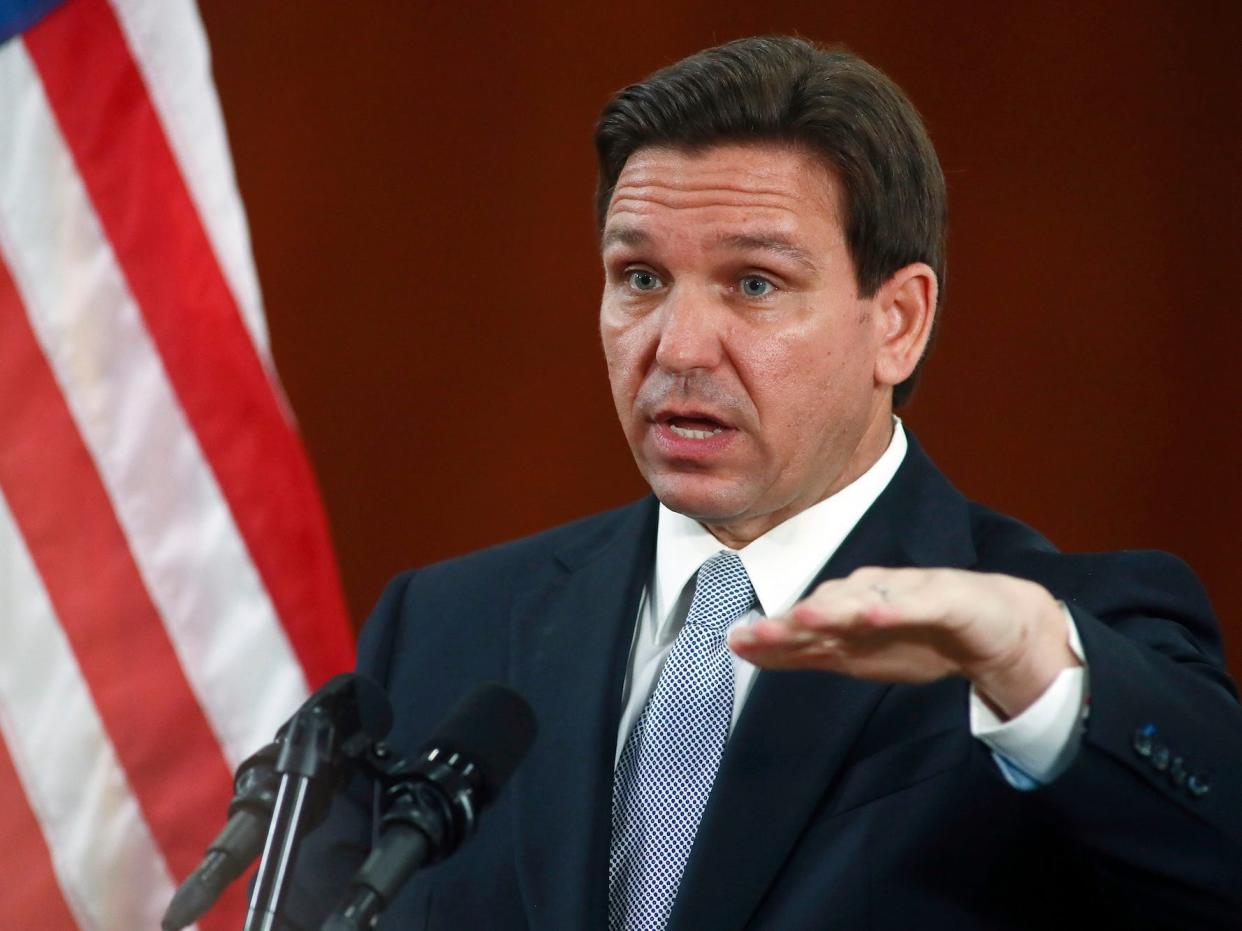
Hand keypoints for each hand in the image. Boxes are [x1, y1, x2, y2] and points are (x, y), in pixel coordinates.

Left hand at [728, 567, 1078, 718]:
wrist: (997, 626)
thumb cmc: (919, 637)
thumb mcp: (858, 656)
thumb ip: (806, 652)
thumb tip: (746, 649)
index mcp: (848, 617)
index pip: (802, 627)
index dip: (770, 636)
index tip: (733, 642)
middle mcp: (869, 599)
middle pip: (825, 609)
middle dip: (790, 621)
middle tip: (758, 632)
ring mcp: (906, 595)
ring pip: (865, 600)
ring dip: (835, 607)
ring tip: (805, 616)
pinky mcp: (945, 598)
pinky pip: (918, 603)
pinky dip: (896, 607)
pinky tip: (877, 614)